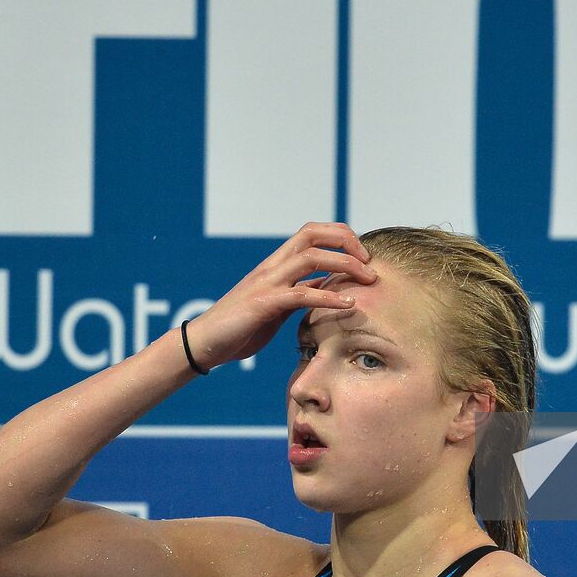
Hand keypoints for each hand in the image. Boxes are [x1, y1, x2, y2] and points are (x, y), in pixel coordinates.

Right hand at [184, 222, 375, 369]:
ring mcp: (267, 282)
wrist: (205, 343)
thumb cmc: (240, 327)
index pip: (311, 233)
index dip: (339, 236)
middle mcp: (272, 266)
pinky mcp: (264, 303)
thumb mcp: (276, 305)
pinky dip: (329, 296)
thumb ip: (298, 292)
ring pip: (311, 257)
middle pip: (313, 234)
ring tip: (369, 279)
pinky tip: (349, 305)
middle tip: (370, 262)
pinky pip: (302, 293)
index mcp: (276, 264)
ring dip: (346, 264)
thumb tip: (326, 287)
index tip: (362, 255)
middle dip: (347, 241)